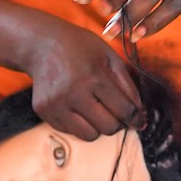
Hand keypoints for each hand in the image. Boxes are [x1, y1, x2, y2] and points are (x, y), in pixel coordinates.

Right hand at [24, 21, 142, 139]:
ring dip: (98, 127)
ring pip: (90, 135)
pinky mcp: (44, 111)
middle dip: (117, 123)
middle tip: (115, 112)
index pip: (124, 110)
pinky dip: (79, 124)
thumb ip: (127, 84)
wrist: (41, 44)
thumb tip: (139, 113)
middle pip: (108, 127)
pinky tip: (77, 107)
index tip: (140, 122)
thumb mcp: (109, 56)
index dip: (136, 119)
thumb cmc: (80, 48)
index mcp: (94, 77)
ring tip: (95, 110)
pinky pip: (70, 131)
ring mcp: (57, 104)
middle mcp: (74, 93)